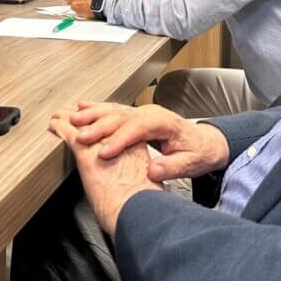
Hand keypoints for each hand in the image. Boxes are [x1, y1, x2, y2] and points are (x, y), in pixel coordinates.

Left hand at [49, 108, 162, 238]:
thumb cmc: (144, 204)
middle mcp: (117, 140)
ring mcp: (100, 144)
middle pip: (99, 119)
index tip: (99, 123)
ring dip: (69, 117)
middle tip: (76, 113)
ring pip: (81, 122)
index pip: (118, 126)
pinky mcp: (84, 153)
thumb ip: (140, 174)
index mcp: (135, 145)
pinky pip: (67, 132)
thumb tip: (137, 181)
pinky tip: (53, 125)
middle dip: (87, 115)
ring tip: (60, 115)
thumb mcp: (149, 181)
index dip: (106, 123)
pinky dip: (58, 127)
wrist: (138, 210)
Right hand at [68, 101, 229, 181]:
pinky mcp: (135, 116)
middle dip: (99, 125)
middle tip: (80, 136)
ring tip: (73, 119)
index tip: (104, 153)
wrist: (206, 143)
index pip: (138, 128)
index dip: (120, 140)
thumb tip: (153, 171)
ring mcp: (142, 112)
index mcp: (165, 123)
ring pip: (114, 110)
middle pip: (121, 116)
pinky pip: (113, 110)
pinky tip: (81, 109)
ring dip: (93, 114)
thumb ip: (172, 167)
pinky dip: (96, 109)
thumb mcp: (191, 164)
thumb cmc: (199, 153)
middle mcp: (151, 113)